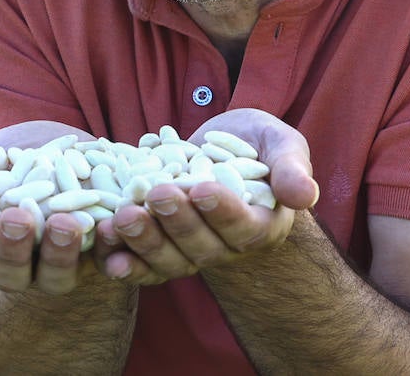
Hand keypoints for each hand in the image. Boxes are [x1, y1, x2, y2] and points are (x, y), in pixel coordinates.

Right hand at [0, 120, 99, 294]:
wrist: (79, 147)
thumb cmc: (22, 153)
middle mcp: (21, 264)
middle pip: (8, 273)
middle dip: (11, 248)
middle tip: (18, 219)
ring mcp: (61, 266)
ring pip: (55, 278)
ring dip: (58, 255)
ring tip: (65, 225)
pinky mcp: (100, 256)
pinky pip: (103, 262)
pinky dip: (105, 247)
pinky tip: (108, 225)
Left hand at [96, 109, 319, 285]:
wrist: (220, 151)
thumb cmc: (257, 145)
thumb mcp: (280, 143)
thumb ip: (291, 166)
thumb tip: (305, 194)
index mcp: (261, 224)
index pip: (243, 225)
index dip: (223, 210)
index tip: (203, 188)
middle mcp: (226, 248)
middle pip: (202, 246)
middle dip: (177, 222)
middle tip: (156, 195)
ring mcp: (191, 253)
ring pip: (168, 260)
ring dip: (144, 243)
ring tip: (121, 218)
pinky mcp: (160, 250)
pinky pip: (142, 265)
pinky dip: (122, 262)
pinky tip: (105, 252)